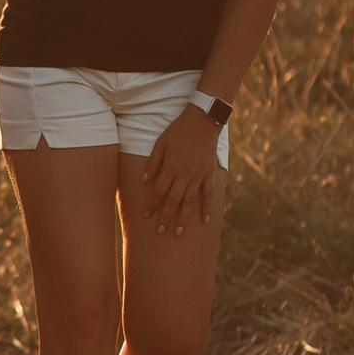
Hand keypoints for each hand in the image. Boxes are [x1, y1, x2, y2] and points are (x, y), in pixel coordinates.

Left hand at [140, 108, 225, 236]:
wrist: (202, 122)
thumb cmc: (178, 131)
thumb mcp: (160, 143)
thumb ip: (152, 162)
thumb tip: (144, 180)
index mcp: (171, 167)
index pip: (158, 191)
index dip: (151, 204)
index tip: (144, 216)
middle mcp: (185, 174)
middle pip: (173, 200)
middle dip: (165, 217)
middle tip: (160, 232)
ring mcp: (199, 176)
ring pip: (190, 201)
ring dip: (183, 218)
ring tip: (178, 232)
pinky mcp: (209, 174)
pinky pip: (208, 194)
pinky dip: (207, 208)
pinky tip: (204, 221)